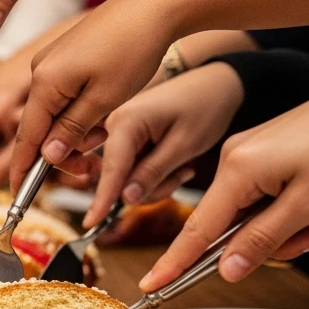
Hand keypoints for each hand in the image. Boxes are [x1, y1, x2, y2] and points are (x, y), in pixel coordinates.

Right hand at [8, 0, 176, 192]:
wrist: (157, 3)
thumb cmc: (134, 46)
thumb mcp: (106, 100)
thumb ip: (72, 130)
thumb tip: (47, 155)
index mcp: (45, 82)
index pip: (26, 137)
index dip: (22, 169)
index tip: (18, 194)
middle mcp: (41, 70)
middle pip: (39, 127)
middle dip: (61, 152)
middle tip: (89, 169)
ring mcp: (53, 60)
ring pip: (54, 112)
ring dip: (75, 132)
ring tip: (105, 134)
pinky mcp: (66, 54)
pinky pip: (63, 94)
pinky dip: (78, 111)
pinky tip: (102, 112)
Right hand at [85, 63, 244, 226]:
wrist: (217, 85)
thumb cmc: (206, 106)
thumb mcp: (184, 144)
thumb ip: (152, 172)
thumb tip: (125, 199)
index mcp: (125, 121)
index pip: (111, 169)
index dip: (102, 199)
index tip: (91, 223)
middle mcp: (114, 125)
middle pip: (118, 178)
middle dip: (149, 188)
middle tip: (183, 175)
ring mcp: (119, 132)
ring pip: (127, 178)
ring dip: (156, 182)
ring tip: (184, 166)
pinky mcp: (128, 139)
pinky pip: (133, 170)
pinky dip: (155, 174)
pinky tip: (177, 162)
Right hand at [140, 84, 308, 291]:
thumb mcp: (308, 203)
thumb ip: (263, 240)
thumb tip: (227, 270)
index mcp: (237, 168)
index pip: (197, 230)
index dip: (174, 263)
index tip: (151, 285)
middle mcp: (233, 157)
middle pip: (229, 224)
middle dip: (268, 240)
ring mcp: (246, 152)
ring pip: (250, 212)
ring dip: (285, 223)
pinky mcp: (262, 151)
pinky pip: (262, 194)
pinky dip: (287, 206)